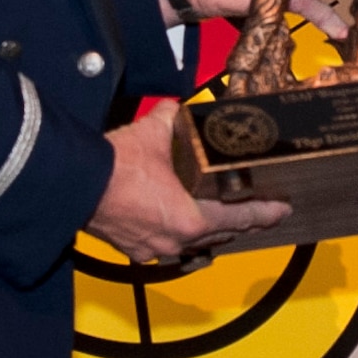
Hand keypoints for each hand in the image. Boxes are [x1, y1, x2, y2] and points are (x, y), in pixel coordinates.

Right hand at [86, 101, 290, 260]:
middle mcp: (176, 241)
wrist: (75, 184)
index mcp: (191, 218)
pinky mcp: (132, 250)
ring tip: (220, 217)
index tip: (282, 210)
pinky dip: (176, 235)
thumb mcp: (154, 132)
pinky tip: (177, 222)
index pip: (240, 218)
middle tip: (255, 209)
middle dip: (238, 222)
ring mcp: (153, 249)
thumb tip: (177, 107)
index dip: (265, 213)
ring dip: (207, 231)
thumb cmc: (116, 166)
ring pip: (192, 245)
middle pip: (220, 235)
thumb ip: (174, 117)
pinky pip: (165, 247)